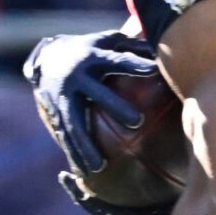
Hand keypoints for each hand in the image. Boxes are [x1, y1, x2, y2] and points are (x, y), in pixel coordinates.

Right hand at [25, 30, 157, 173]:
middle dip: (115, 106)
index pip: (117, 61)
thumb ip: (135, 45)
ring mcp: (63, 96)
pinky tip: (85, 172)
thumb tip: (168, 50)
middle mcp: (77, 76)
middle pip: (97, 93)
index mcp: (94, 57)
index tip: (153, 68)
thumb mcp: (109, 41)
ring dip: (85, 144)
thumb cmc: (92, 49)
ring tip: (99, 167)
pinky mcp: (54, 111)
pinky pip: (64, 135)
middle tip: (137, 122)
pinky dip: (74, 152)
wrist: (47, 55)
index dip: (134, 64)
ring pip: (74, 122)